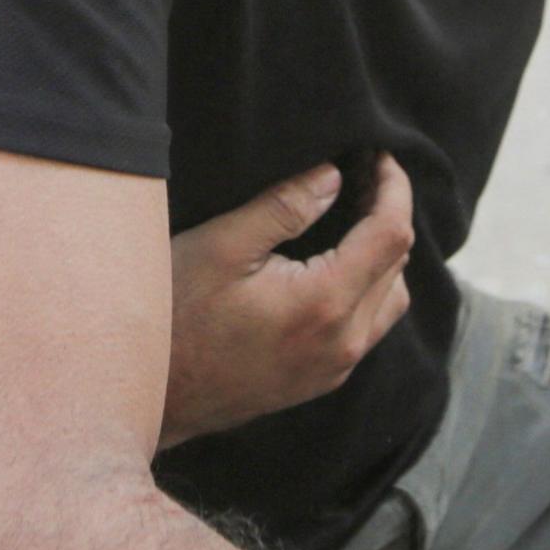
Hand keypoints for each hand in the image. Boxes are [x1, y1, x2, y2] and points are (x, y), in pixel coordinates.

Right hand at [160, 155, 415, 445]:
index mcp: (325, 302)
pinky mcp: (321, 380)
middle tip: (362, 176)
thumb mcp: (222, 246)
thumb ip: (283, 207)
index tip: (379, 156)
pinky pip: (369, 327)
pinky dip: (368, 288)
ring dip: (383, 255)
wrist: (152, 394)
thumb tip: (334, 177)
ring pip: (390, 300)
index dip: (394, 187)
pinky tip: (335, 264)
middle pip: (398, 264)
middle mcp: (342, 342)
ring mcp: (334, 368)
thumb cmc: (176, 316)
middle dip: (389, 213)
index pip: (391, 234)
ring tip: (354, 216)